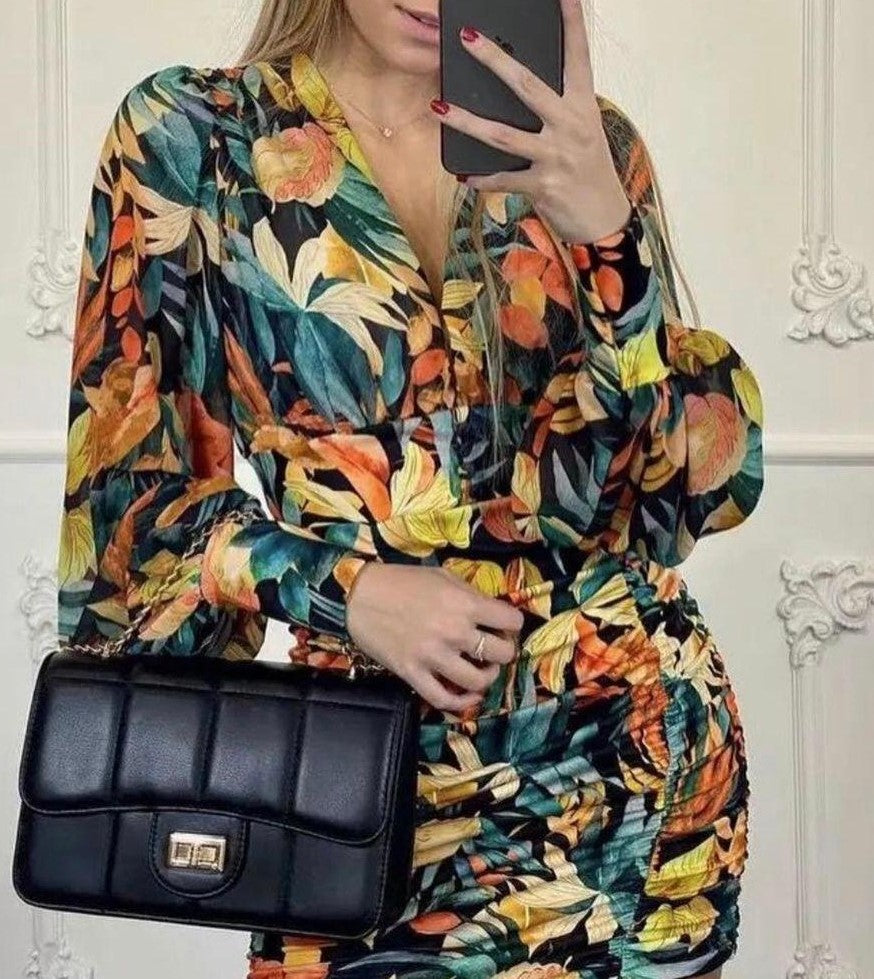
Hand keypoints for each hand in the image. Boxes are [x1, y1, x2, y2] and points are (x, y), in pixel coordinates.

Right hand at [345, 562, 523, 715]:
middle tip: (495, 647)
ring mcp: (434, 656)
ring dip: (487, 677)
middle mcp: (454, 632)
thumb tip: (492, 611)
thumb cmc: (402, 581)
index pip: (511, 621)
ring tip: (482, 669)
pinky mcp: (413, 674)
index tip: (504, 625)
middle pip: (502, 654)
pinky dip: (461, 702)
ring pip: (478, 681)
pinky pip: (444, 699)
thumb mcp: (442, 576)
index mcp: (464, 604)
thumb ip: (470, 594)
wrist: (358, 596)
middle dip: (504, 652)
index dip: (512, 623)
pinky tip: (467, 694)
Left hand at [431, 0, 631, 243]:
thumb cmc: (587, 172)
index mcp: (582, 105)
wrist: (604, 219)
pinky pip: (504, 179)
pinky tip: (464, 176)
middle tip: (467, 38)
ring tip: (438, 106)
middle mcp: (571, 124)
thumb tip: (511, 94)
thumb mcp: (580, 133)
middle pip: (526, 85)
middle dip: (494, 59)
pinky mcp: (544, 185)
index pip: (577, 55)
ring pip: (502, 134)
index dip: (570, 22)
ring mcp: (557, 155)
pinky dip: (482, 178)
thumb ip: (554, 112)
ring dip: (465, 121)